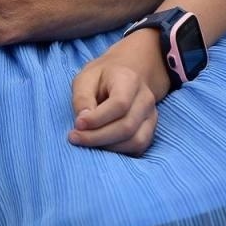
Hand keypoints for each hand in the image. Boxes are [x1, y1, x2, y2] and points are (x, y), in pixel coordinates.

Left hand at [68, 32, 163, 155]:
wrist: (126, 74)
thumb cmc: (102, 77)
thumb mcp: (86, 78)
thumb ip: (82, 98)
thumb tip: (82, 124)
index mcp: (129, 80)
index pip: (119, 104)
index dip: (97, 119)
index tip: (77, 124)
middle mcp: (145, 99)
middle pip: (127, 126)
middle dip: (97, 137)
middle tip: (74, 137)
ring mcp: (151, 116)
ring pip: (135, 141)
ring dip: (108, 147)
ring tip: (86, 141)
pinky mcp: (151, 130)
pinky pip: (139, 148)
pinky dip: (119, 151)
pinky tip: (101, 145)